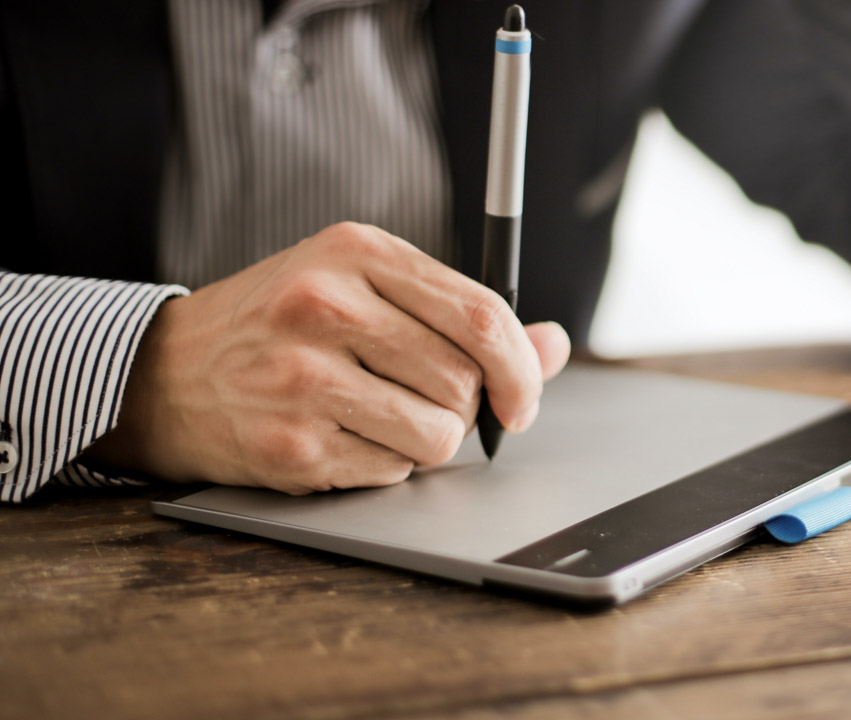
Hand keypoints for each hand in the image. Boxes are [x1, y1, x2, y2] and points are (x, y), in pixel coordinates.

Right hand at [85, 222, 570, 493]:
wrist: (165, 374)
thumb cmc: (281, 326)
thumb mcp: (364, 289)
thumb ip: (461, 315)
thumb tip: (553, 344)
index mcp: (356, 252)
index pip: (481, 314)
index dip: (521, 367)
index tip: (523, 398)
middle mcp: (326, 306)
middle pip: (464, 381)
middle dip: (465, 408)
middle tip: (429, 405)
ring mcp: (303, 377)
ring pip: (438, 434)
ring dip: (427, 442)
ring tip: (382, 419)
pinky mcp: (291, 442)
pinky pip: (392, 472)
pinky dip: (385, 466)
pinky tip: (344, 437)